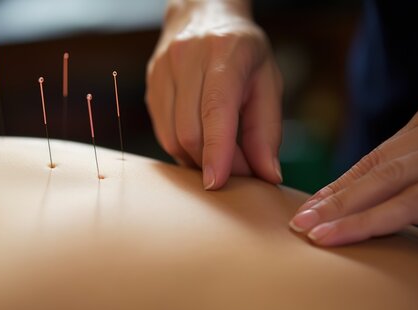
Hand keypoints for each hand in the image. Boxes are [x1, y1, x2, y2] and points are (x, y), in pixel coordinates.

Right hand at [146, 0, 282, 189]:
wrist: (203, 14)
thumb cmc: (243, 51)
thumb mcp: (268, 81)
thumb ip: (267, 131)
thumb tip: (267, 175)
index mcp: (224, 53)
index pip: (215, 110)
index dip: (216, 151)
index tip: (217, 184)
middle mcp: (186, 58)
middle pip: (189, 131)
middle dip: (212, 162)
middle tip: (235, 172)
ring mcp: (162, 71)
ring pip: (171, 136)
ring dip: (195, 158)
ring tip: (218, 157)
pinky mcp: (150, 85)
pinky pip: (163, 132)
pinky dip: (182, 148)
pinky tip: (200, 144)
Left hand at [289, 94, 417, 244]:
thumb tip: (386, 192)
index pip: (378, 156)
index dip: (343, 183)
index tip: (316, 204)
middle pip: (373, 167)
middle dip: (332, 196)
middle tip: (299, 219)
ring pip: (381, 183)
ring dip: (340, 210)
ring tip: (310, 231)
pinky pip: (406, 205)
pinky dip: (367, 222)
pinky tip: (339, 235)